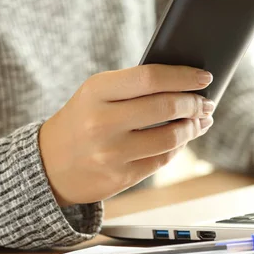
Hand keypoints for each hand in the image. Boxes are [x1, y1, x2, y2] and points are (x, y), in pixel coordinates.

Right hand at [39, 65, 215, 206]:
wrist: (48, 165)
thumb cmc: (83, 119)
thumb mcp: (97, 94)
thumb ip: (135, 87)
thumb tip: (187, 84)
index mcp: (96, 91)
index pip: (150, 77)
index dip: (184, 76)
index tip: (204, 78)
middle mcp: (101, 122)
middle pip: (166, 106)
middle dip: (194, 104)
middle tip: (206, 103)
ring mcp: (110, 153)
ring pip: (171, 137)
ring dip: (193, 127)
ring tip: (201, 121)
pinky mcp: (119, 177)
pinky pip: (162, 159)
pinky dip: (178, 147)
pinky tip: (183, 138)